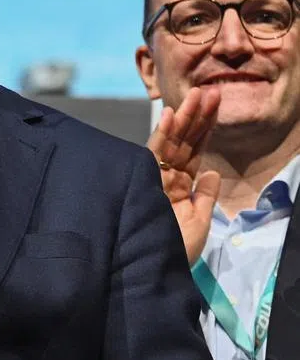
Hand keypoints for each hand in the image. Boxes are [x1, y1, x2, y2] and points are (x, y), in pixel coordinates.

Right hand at [147, 86, 221, 263]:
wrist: (149, 269)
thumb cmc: (173, 252)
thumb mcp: (199, 225)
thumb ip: (204, 198)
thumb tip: (211, 172)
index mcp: (181, 187)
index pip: (195, 151)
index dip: (206, 129)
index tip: (215, 106)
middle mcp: (167, 177)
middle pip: (185, 141)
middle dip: (197, 116)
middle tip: (211, 90)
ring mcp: (155, 177)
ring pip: (171, 142)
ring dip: (185, 117)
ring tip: (198, 95)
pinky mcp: (143, 180)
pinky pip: (154, 152)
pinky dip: (162, 133)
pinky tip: (170, 115)